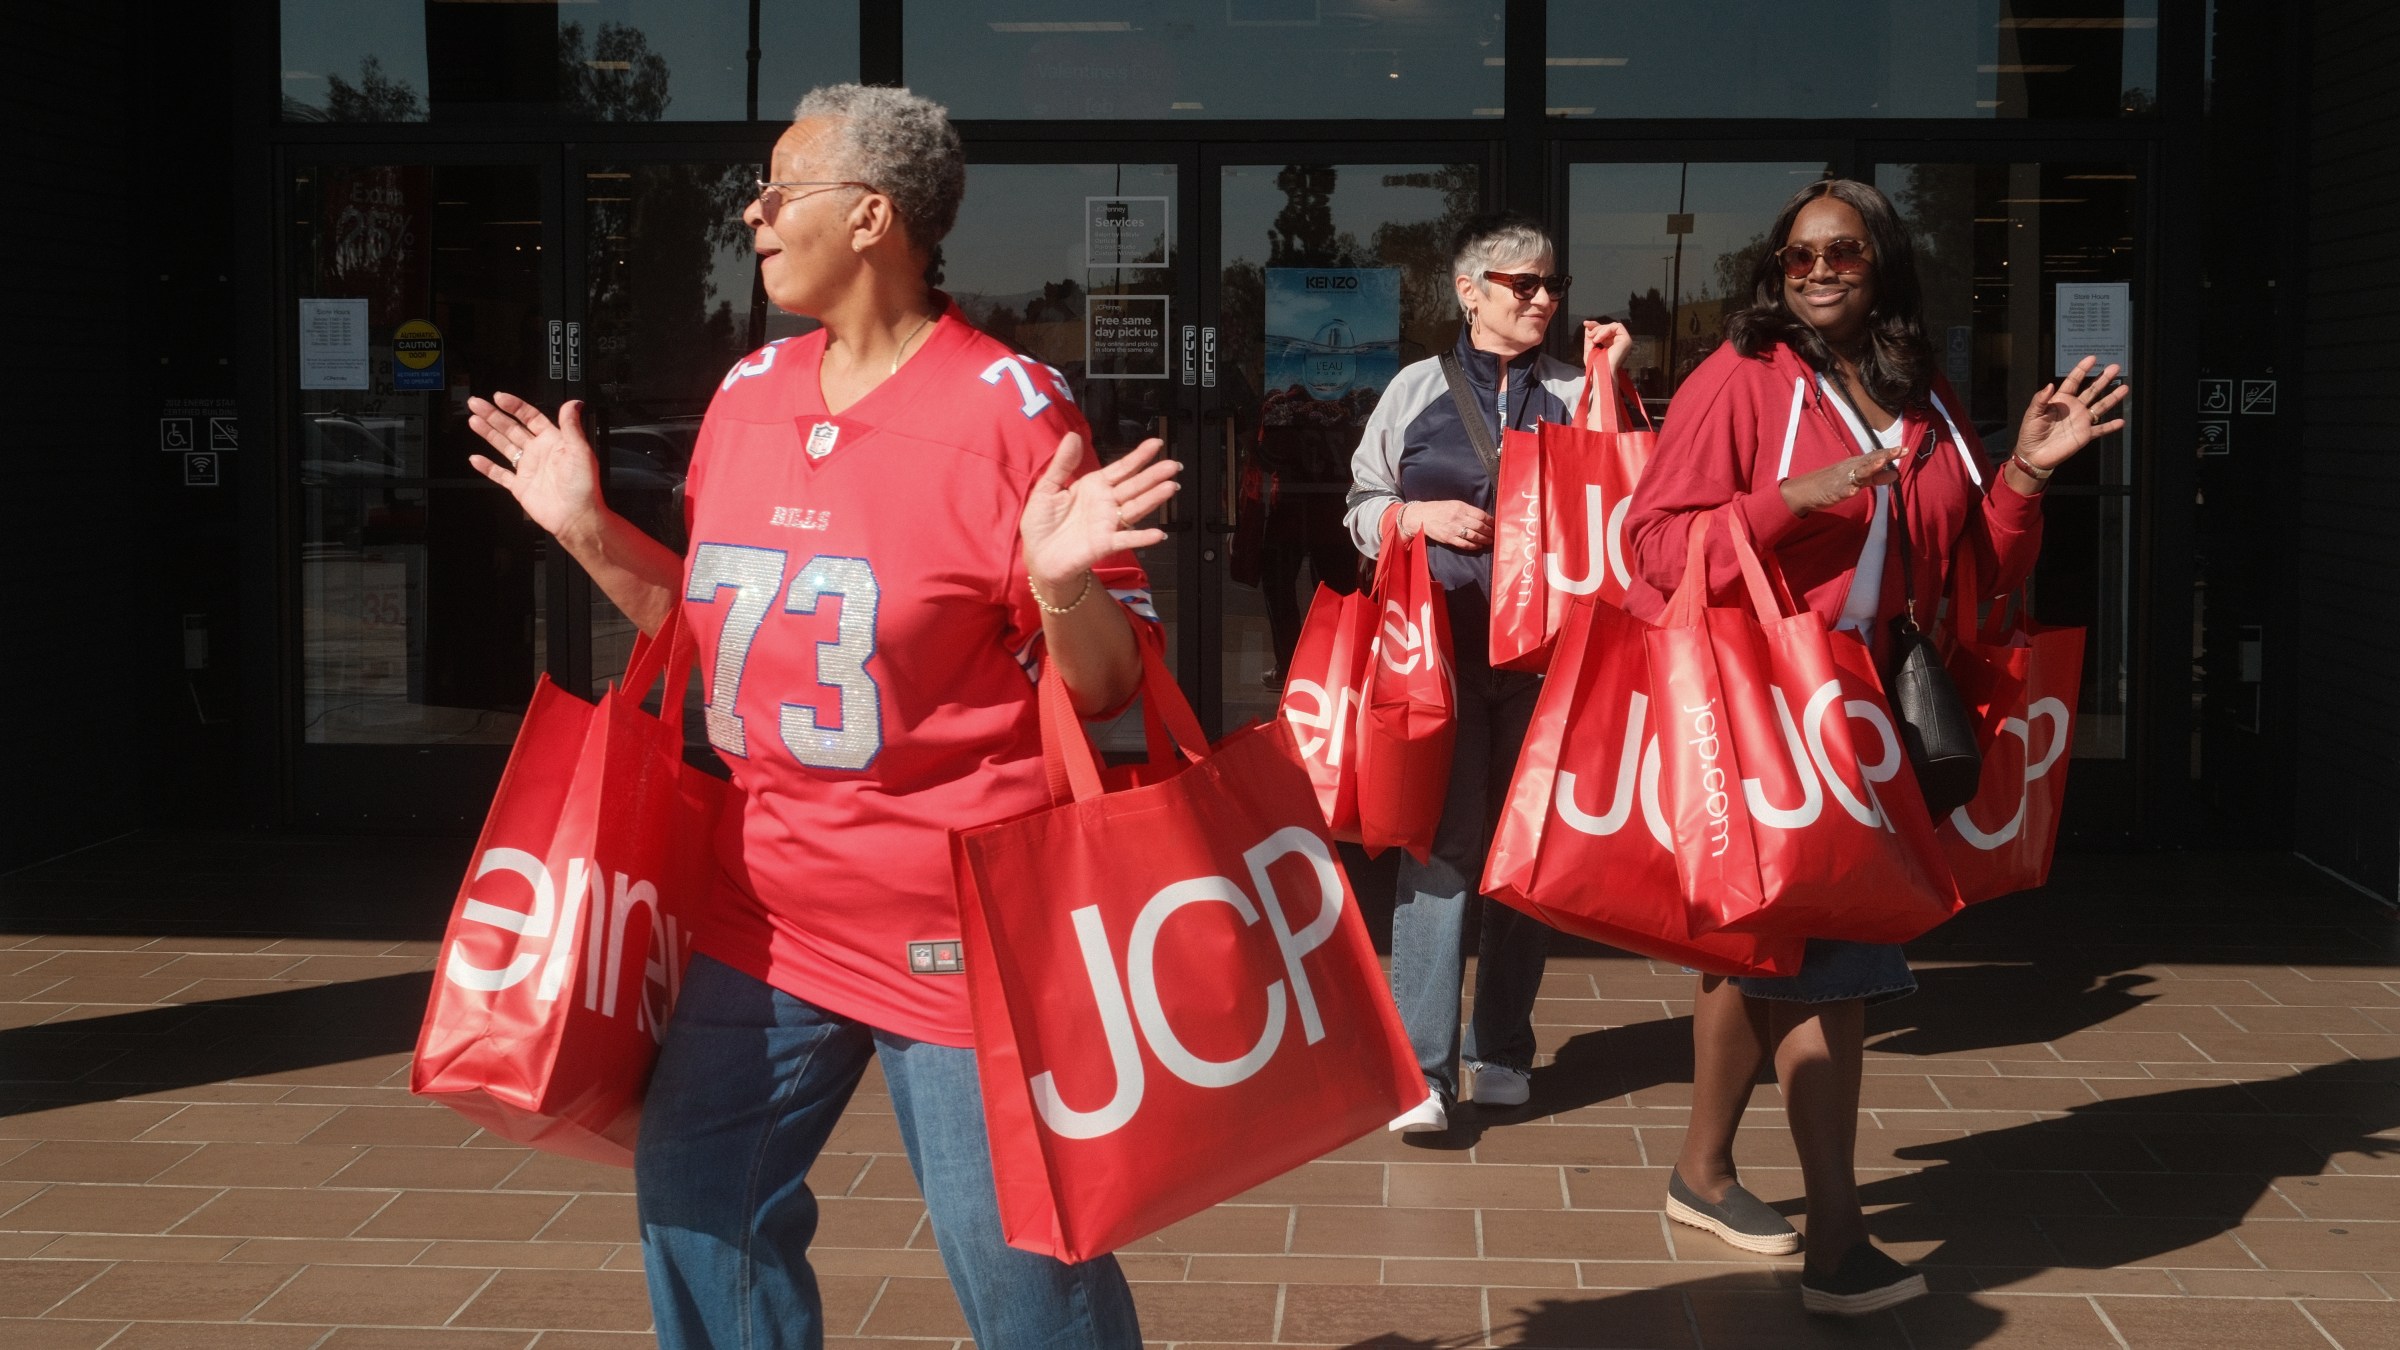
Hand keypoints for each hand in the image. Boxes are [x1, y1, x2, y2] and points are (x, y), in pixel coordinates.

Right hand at [466, 393, 604, 541]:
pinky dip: (487, 467)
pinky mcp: (521, 486)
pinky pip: (500, 474)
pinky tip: (475, 459)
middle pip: (511, 428)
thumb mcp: (580, 450)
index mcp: (554, 441)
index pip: (530, 417)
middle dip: (493, 415)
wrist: (577, 517)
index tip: (499, 397)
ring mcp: (528, 469)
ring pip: (503, 446)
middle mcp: (539, 452)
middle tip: (477, 404)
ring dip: (488, 433)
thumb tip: (573, 403)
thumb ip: (571, 425)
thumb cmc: (584, 487)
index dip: (514, 406)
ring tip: (474, 421)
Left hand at [1021, 432, 1178, 596]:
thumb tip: (1074, 436)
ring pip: (1136, 508)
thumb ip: (1062, 464)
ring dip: (1154, 498)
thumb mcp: (1046, 488)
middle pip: (1135, 486)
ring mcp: (1108, 524)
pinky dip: (1142, 537)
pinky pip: (1126, 540)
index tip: (1156, 444)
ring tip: (1170, 487)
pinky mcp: (1104, 544)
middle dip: (1154, 475)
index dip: (1139, 456)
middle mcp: (1106, 503)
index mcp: (1093, 487)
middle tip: (1173, 465)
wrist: (1037, 556)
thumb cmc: (1041, 524)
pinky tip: (1158, 534)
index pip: (1121, 468)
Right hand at [1399, 499, 1493, 551]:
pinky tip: (1479, 546)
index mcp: (1460, 507)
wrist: (1420, 516)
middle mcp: (1458, 518)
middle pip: (1479, 526)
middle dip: (1489, 531)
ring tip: (1489, 541)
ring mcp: (1453, 529)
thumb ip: (1467, 510)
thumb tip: (1482, 517)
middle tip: (1494, 534)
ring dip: (1484, 540)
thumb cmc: (1438, 509)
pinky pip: (1465, 544)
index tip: (1494, 524)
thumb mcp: (1453, 504)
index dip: (1490, 520)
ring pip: (1474, 536)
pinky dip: (1474, 546)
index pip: (1481, 515)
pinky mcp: (1449, 539)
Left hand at [1581, 320, 1633, 373]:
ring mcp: (1624, 341)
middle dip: (1597, 328)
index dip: (1595, 326)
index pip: (1605, 330)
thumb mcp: (1589, 347)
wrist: (1599, 371)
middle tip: (1589, 335)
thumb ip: (1590, 336)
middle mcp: (1619, 342)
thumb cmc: (1595, 364)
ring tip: (1594, 340)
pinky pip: (1617, 327)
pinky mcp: (1626, 340)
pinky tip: (1598, 339)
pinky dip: (1606, 330)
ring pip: (1612, 325)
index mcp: (1612, 344)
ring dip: (1600, 330)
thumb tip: (1588, 325)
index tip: (1586, 323)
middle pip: (1608, 327)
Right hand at [1780, 447, 1904, 517]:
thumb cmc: (1833, 483)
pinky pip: (1841, 491)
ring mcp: (1841, 479)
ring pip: (1858, 473)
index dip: (1890, 453)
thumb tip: (1895, 474)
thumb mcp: (1857, 479)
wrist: (1806, 490)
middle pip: (1870, 461)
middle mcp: (1850, 468)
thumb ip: (1875, 477)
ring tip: (1881, 463)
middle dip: (1884, 455)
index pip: (1875, 456)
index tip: (1905, 449)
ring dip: (1869, 468)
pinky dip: (1847, 490)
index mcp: (1856, 464)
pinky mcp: (1832, 492)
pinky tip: (1853, 491)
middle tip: (1899, 449)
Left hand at [2014, 355, 2127, 472]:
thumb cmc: (2030, 433)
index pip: (2073, 381)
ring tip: (2124, 388)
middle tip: (2115, 367)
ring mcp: (2081, 421)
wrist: (2034, 454)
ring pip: (2100, 406)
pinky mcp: (2084, 435)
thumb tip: (2050, 385)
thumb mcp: (2032, 414)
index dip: (2082, 369)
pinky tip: (2121, 421)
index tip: (2092, 358)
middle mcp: (2074, 408)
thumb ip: (2040, 399)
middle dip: (2103, 379)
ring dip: (2112, 398)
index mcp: (2061, 399)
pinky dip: (2111, 426)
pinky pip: (2100, 429)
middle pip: (2092, 390)